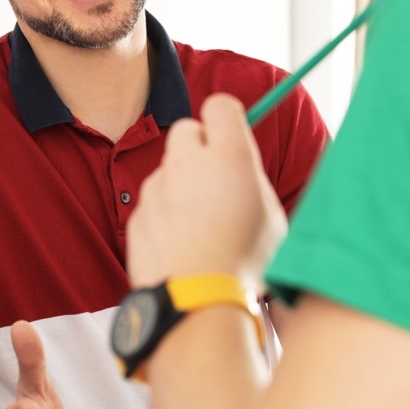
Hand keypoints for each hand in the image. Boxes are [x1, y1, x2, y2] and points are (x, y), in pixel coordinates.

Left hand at [128, 94, 285, 290]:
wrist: (196, 303)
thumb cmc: (244, 263)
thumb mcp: (272, 217)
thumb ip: (252, 182)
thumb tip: (241, 172)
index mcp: (229, 156)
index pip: (220, 105)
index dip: (226, 119)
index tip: (232, 138)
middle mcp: (188, 163)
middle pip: (187, 130)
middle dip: (199, 147)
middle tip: (215, 179)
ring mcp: (157, 188)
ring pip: (168, 170)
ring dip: (181, 185)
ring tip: (201, 226)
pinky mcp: (137, 214)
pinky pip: (153, 203)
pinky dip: (164, 216)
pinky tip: (181, 246)